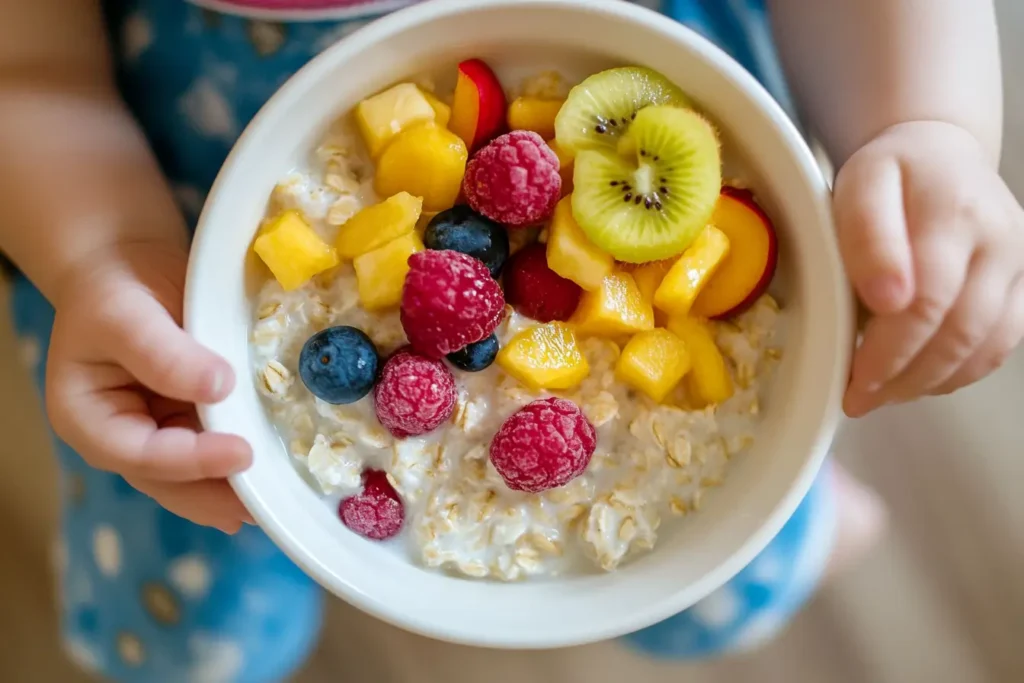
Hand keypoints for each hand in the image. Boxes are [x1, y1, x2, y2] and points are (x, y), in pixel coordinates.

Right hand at [45, 242, 253, 531]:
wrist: (126, 264)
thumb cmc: (113, 288)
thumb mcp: (125, 314)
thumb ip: (165, 354)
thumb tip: (220, 387)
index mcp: (88, 420)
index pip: (142, 455)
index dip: (193, 461)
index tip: (242, 453)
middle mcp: (120, 438)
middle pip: (170, 481)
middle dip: (218, 495)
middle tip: (267, 507)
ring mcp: (157, 433)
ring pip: (195, 477)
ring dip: (234, 491)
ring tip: (277, 505)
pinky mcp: (190, 421)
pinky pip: (216, 448)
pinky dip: (242, 465)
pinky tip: (275, 479)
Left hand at [835, 121, 1023, 415]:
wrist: (941, 153)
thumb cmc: (891, 173)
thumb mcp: (859, 186)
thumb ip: (868, 238)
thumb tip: (888, 300)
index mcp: (953, 210)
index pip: (928, 299)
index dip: (889, 349)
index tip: (854, 377)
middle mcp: (999, 239)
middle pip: (959, 330)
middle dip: (905, 375)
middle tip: (861, 399)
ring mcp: (1019, 264)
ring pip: (985, 345)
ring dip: (930, 381)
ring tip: (883, 394)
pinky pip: (1002, 344)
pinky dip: (959, 373)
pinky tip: (920, 380)